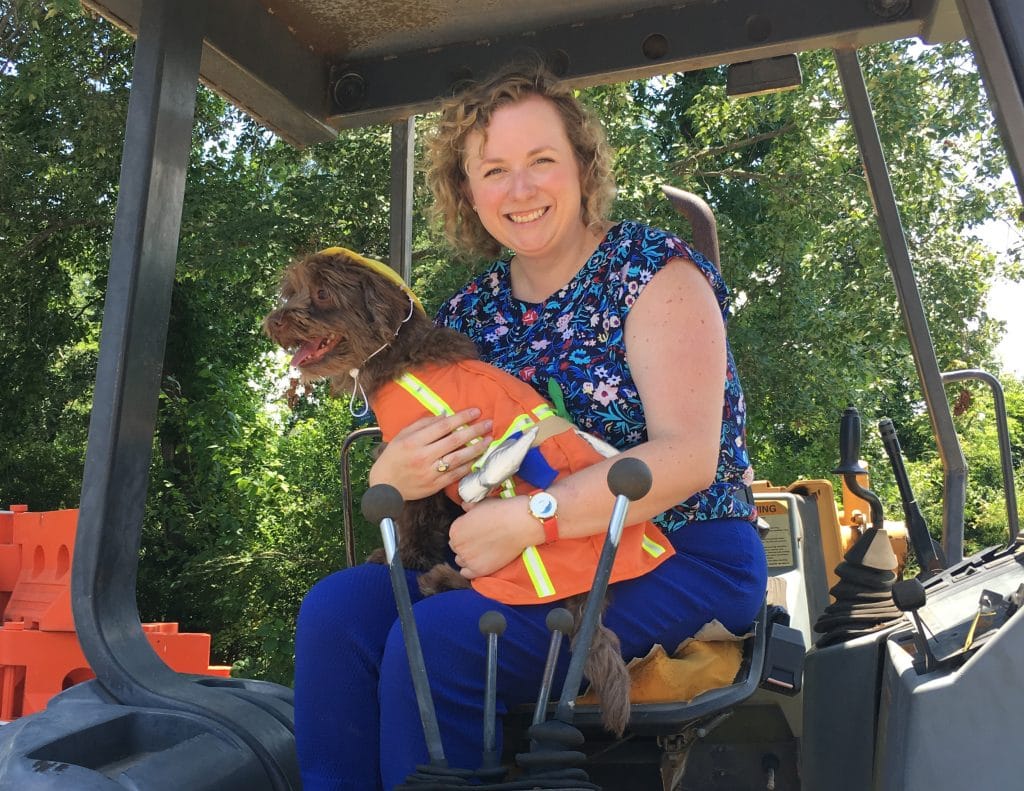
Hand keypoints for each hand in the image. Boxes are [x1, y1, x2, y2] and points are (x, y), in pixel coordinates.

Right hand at [369, 408, 491, 499]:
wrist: (385, 485)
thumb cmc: (394, 456)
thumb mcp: (403, 435)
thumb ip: (423, 424)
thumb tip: (446, 415)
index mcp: (414, 441)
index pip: (443, 426)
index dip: (462, 417)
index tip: (476, 412)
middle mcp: (423, 456)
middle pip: (454, 441)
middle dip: (474, 431)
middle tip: (489, 423)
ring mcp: (430, 472)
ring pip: (459, 458)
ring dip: (477, 448)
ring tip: (488, 440)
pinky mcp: (435, 486)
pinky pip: (456, 474)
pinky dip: (468, 466)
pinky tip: (477, 458)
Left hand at [449, 496, 540, 578]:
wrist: (518, 524)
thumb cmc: (501, 511)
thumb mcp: (481, 504)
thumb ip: (469, 507)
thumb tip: (465, 507)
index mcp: (455, 529)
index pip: (455, 535)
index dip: (465, 534)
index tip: (475, 534)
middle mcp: (457, 545)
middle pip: (457, 549)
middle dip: (466, 545)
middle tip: (480, 543)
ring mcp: (467, 559)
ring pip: (461, 562)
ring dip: (469, 558)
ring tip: (481, 553)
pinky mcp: (478, 570)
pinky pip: (467, 574)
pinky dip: (471, 570)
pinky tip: (480, 564)